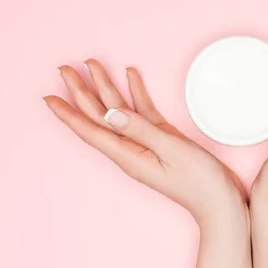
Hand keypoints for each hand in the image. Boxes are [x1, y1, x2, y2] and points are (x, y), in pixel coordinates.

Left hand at [44, 59, 247, 225]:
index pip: (90, 130)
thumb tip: (110, 113)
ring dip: (105, 87)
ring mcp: (146, 144)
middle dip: (81, 92)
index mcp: (128, 155)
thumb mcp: (171, 151)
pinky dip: (135, 93)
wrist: (219, 202)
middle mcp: (132, 149)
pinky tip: (130, 76)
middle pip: (99, 116)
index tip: (48, 97)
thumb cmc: (199, 182)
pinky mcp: (161, 139)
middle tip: (64, 68)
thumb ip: (141, 129)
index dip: (68, 113)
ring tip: (93, 65)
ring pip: (119, 111)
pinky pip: (142, 113)